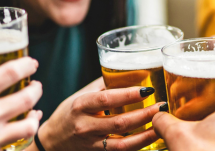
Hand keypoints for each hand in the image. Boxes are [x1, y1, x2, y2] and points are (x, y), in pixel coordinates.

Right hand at [0, 57, 42, 150]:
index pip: (11, 72)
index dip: (27, 64)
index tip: (31, 63)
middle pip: (28, 97)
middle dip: (36, 88)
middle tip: (34, 84)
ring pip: (29, 125)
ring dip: (35, 115)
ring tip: (34, 109)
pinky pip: (14, 144)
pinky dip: (21, 134)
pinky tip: (20, 128)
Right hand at [36, 77, 160, 150]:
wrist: (52, 140)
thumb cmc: (69, 113)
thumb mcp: (82, 95)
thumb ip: (104, 84)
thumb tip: (131, 70)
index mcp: (81, 105)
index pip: (107, 99)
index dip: (129, 94)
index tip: (148, 90)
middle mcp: (85, 125)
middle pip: (120, 122)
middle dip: (145, 115)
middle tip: (162, 107)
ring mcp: (91, 143)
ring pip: (123, 143)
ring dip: (146, 134)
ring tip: (162, 125)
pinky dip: (139, 145)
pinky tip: (152, 138)